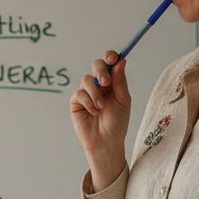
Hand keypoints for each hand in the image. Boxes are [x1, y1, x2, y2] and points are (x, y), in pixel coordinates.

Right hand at [71, 52, 130, 186]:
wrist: (106, 141)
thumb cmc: (117, 123)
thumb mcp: (122, 100)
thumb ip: (120, 80)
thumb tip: (121, 60)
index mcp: (112, 82)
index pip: (110, 63)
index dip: (110, 57)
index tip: (112, 58)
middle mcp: (99, 85)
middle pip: (96, 65)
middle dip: (100, 71)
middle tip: (106, 83)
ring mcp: (86, 93)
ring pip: (86, 79)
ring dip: (95, 93)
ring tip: (101, 107)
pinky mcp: (76, 102)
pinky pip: (79, 93)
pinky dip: (88, 102)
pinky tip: (94, 112)